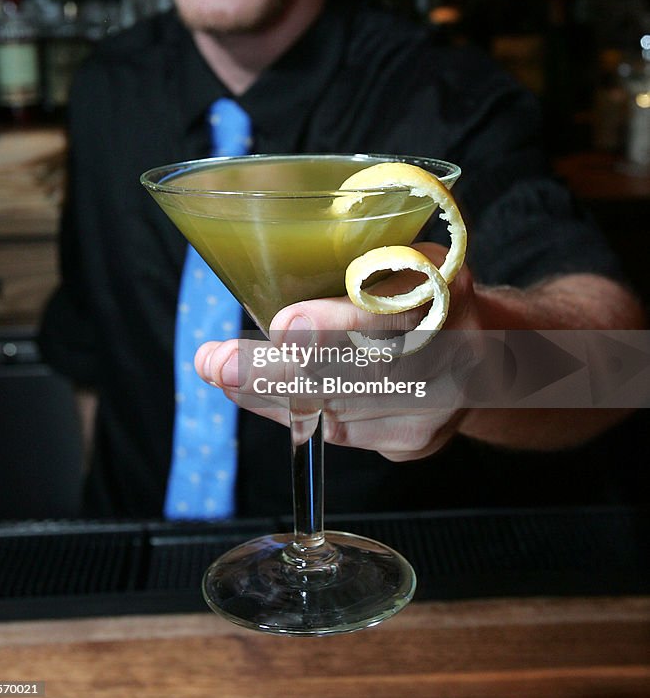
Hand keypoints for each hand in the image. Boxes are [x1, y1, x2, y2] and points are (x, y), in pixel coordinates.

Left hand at [195, 243, 480, 460]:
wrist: (479, 346)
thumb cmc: (418, 289)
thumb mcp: (399, 255)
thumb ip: (354, 263)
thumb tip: (260, 264)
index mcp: (448, 291)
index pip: (395, 314)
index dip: (338, 323)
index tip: (284, 325)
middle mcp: (454, 356)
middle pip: (359, 374)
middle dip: (278, 371)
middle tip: (219, 362)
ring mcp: (438, 409)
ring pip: (342, 409)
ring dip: (268, 393)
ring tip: (219, 372)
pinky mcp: (415, 442)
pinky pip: (340, 431)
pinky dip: (289, 412)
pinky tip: (252, 394)